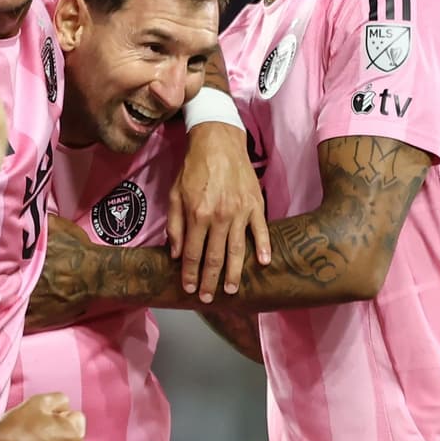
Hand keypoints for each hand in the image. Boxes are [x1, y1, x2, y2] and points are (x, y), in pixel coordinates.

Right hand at [0, 392, 84, 440]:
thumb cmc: (17, 427)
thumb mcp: (40, 401)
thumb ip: (60, 400)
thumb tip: (64, 407)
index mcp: (74, 438)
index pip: (76, 417)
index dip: (58, 413)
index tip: (42, 417)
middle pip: (69, 437)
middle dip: (57, 431)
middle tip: (34, 428)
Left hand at [169, 121, 270, 301]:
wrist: (218, 141)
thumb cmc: (193, 168)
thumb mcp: (175, 194)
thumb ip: (175, 225)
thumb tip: (177, 254)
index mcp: (198, 215)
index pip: (193, 254)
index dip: (190, 274)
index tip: (189, 289)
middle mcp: (220, 217)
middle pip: (215, 257)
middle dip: (210, 281)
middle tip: (209, 298)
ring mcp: (240, 211)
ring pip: (238, 250)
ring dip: (234, 273)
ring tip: (231, 290)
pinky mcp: (256, 204)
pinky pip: (261, 230)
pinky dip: (264, 247)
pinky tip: (264, 263)